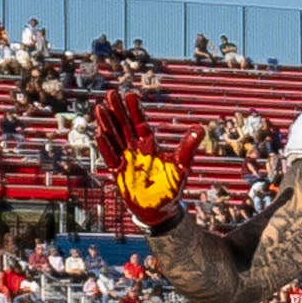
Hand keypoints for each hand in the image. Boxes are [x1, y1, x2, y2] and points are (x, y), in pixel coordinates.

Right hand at [92, 93, 200, 230]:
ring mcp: (125, 159)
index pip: (140, 123)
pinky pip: (110, 157)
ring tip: (100, 108)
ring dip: (107, 123)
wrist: (160, 209)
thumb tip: (200, 128)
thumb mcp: (181, 166)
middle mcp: (135, 148)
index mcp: (149, 144)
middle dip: (117, 110)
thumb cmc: (171, 187)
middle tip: (111, 93)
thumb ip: (188, 148)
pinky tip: (100, 134)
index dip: (135, 110)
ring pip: (114, 137)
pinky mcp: (118, 172)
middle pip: (124, 126)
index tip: (130, 94)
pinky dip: (106, 146)